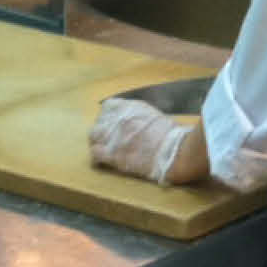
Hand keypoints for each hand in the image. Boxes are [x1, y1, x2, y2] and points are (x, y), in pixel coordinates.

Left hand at [89, 98, 206, 184]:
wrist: (173, 151)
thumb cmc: (170, 134)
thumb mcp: (152, 115)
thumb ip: (137, 115)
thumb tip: (132, 120)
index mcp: (129, 108)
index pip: (108, 106)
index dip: (109, 116)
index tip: (113, 123)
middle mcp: (118, 119)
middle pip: (99, 122)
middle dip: (103, 130)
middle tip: (110, 139)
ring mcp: (113, 136)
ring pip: (94, 136)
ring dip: (98, 142)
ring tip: (105, 149)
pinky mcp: (112, 154)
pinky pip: (95, 153)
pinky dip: (97, 157)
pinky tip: (103, 160)